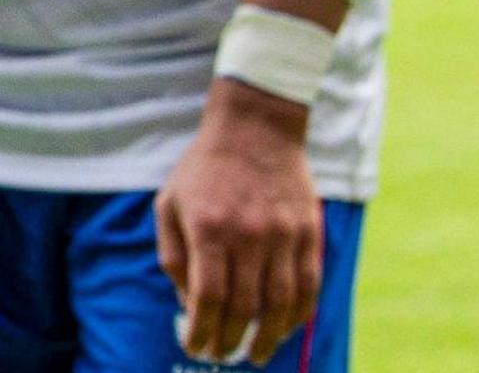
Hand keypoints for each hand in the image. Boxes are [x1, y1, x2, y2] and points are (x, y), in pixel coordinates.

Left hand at [157, 81, 323, 364]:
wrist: (256, 127)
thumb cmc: (204, 169)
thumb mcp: (169, 203)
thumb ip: (174, 256)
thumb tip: (188, 304)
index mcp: (209, 228)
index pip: (208, 297)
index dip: (203, 330)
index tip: (196, 347)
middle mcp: (248, 235)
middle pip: (244, 306)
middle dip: (231, 339)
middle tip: (223, 354)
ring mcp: (284, 235)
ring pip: (281, 304)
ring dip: (269, 337)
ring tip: (256, 353)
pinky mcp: (309, 233)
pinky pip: (309, 285)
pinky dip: (298, 314)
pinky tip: (286, 328)